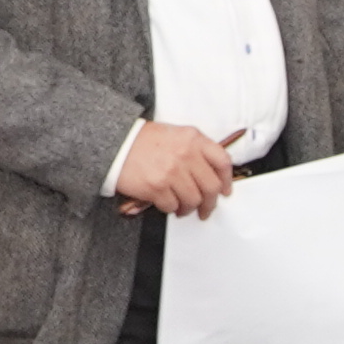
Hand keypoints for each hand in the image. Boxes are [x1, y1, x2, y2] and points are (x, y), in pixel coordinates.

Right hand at [112, 121, 237, 217]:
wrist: (116, 143)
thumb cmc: (143, 140)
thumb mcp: (176, 134)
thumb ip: (196, 149)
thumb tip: (212, 173)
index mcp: (193, 139)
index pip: (222, 161)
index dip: (227, 180)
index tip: (225, 190)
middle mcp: (185, 154)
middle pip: (211, 186)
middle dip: (210, 203)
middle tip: (206, 209)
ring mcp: (172, 171)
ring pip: (193, 200)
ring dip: (189, 208)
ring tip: (183, 208)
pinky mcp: (156, 187)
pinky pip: (172, 206)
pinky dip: (171, 208)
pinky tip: (167, 204)